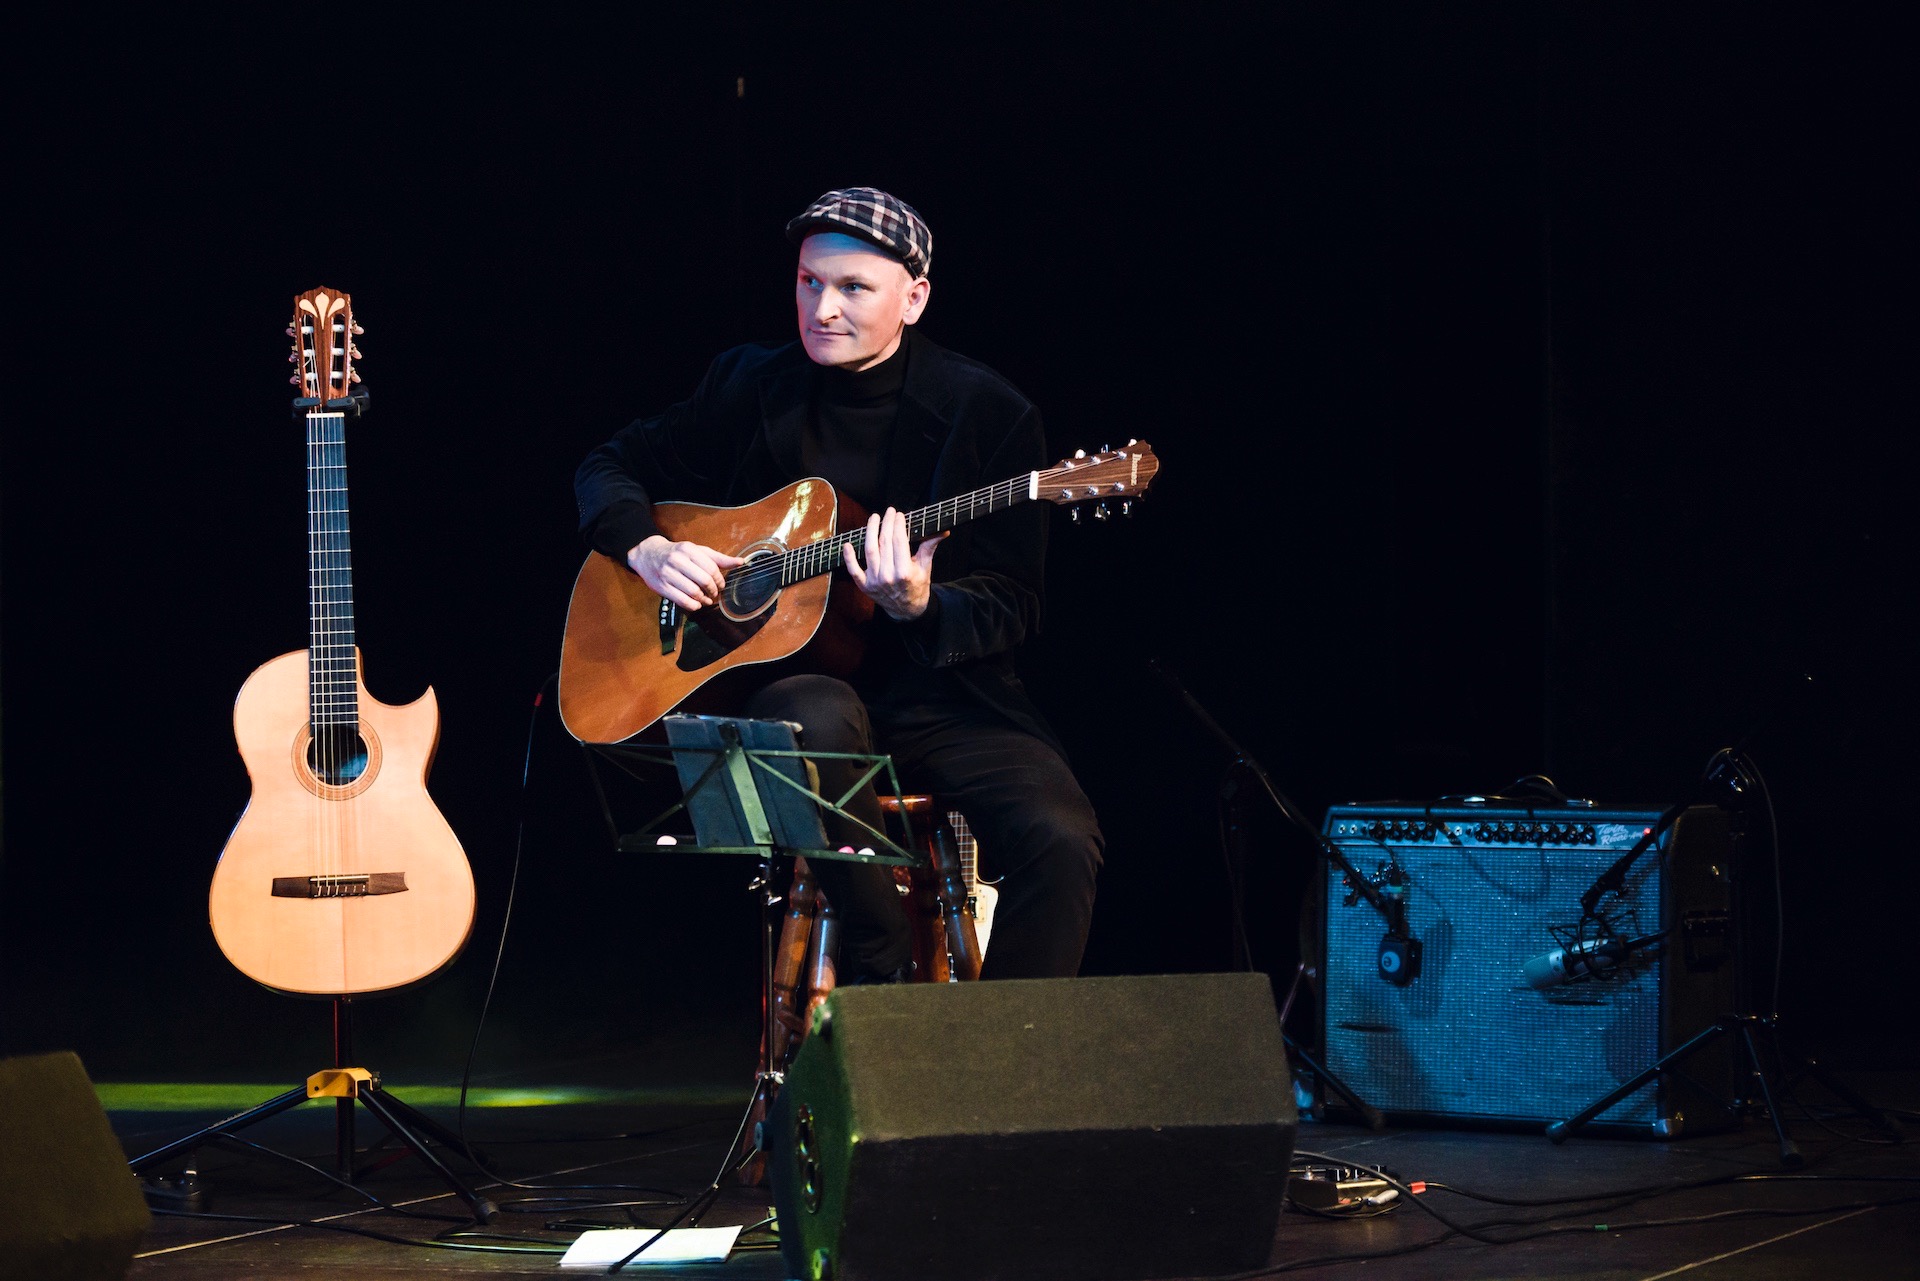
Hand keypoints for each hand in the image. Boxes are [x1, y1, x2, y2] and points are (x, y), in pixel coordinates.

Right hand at [628, 535, 745, 610]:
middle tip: (715, 593)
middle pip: (703, 581)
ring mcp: (668, 574)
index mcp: (689, 549)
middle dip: (713, 590)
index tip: (721, 585)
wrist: (648, 554)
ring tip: (707, 600)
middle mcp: (677, 560)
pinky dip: (693, 605)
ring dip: (704, 600)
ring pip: (693, 592)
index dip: (719, 580)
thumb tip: (741, 562)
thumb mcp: (697, 551)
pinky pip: (682, 601)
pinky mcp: (662, 587)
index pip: (711, 568)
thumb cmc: (678, 553)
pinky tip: (697, 604)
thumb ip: (718, 558)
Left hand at [841, 507, 945, 620]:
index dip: (898, 524)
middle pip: (884, 542)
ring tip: (873, 518)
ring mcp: (875, 581)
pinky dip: (849, 557)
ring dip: (870, 531)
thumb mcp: (925, 567)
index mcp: (905, 571)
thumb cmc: (917, 586)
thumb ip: (930, 547)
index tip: (898, 514)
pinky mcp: (865, 586)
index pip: (899, 541)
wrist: (907, 610)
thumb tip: (943, 530)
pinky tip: (848, 544)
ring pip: (869, 550)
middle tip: (888, 512)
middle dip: (886, 524)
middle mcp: (889, 576)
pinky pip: (853, 570)